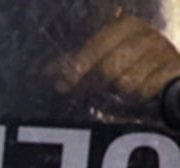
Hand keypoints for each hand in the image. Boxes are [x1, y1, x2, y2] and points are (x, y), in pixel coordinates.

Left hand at [52, 17, 179, 100]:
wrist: (169, 74)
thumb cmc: (130, 65)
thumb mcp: (102, 59)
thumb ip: (76, 62)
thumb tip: (45, 72)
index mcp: (128, 26)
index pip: (97, 45)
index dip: (78, 65)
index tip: (62, 84)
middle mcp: (148, 35)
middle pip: (108, 68)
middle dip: (92, 84)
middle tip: (84, 92)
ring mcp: (164, 52)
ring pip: (126, 84)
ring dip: (119, 94)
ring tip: (120, 91)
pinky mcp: (176, 70)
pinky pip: (147, 92)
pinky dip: (139, 98)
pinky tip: (138, 95)